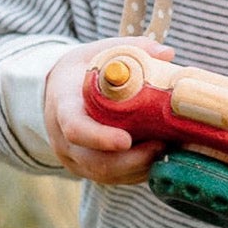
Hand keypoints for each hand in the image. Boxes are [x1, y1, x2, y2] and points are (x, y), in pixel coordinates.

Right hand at [44, 36, 173, 184]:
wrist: (59, 92)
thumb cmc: (84, 70)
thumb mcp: (100, 52)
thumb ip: (132, 48)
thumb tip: (167, 53)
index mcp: (63, 107)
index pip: (75, 129)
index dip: (100, 138)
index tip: (126, 140)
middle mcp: (64, 140)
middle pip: (96, 162)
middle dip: (132, 160)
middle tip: (162, 145)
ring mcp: (76, 159)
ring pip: (108, 176)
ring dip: (140, 168)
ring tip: (168, 150)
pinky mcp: (89, 170)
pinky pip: (115, 179)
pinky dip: (139, 172)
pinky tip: (160, 157)